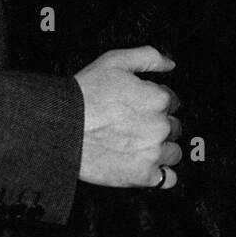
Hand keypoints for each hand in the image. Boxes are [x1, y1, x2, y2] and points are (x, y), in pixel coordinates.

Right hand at [75, 47, 182, 188]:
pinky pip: (167, 179)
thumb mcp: (115, 60)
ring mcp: (153, 152)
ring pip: (173, 153)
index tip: (143, 109)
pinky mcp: (143, 176)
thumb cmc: (84, 95)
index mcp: (158, 98)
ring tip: (139, 148)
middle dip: (160, 127)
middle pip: (174, 127)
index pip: (172, 102)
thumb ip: (148, 57)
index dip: (157, 104)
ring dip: (162, 150)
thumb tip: (170, 64)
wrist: (61, 129)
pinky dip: (161, 175)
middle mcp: (161, 125)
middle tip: (137, 128)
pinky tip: (149, 169)